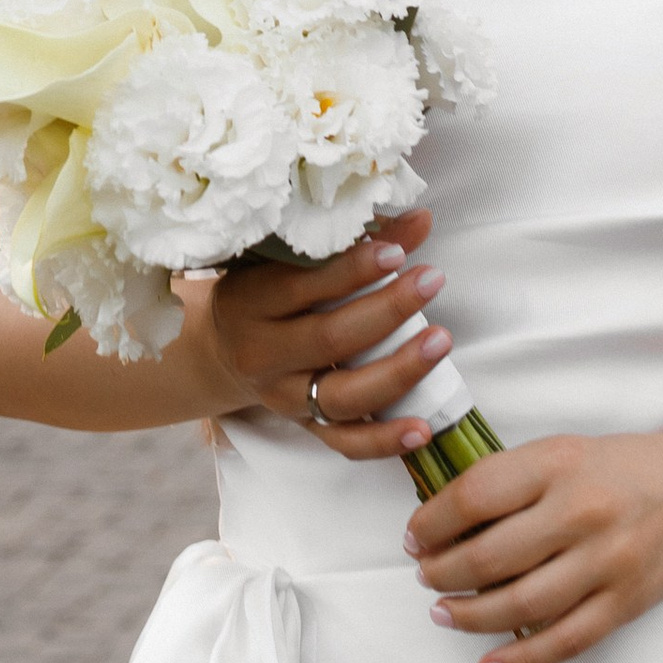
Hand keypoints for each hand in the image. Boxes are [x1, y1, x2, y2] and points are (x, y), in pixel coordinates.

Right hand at [189, 209, 450, 463]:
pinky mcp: (306, 427)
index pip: (303, 286)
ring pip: (342, 395)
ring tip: (440, 341)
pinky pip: (346, 443)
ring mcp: (284, 398)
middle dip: (387, 309)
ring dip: (397, 370)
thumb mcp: (286, 259)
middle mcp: (263, 355)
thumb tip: (420, 219)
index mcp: (251, 302)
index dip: (352, 270)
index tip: (397, 252)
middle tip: (432, 280)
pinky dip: (385, 440)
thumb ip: (350, 241)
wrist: (222, 352)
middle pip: (329, 338)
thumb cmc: (264, 292)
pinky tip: (423, 428)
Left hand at [403, 427, 662, 662]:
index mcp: (558, 463)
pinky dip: (520, 660)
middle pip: (489, 556)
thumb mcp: (561, 452)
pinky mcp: (626, 602)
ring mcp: (606, 561)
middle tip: (425, 576)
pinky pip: (564, 641)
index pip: (475, 496)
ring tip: (444, 612)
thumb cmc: (621, 468)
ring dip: (469, 616)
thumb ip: (508, 481)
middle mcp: (581, 511)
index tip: (415, 537)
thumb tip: (442, 523)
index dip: (432, 523)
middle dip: (443, 573)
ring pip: (520, 604)